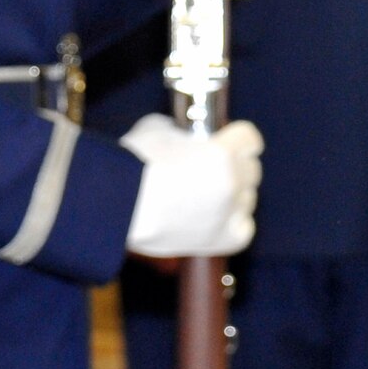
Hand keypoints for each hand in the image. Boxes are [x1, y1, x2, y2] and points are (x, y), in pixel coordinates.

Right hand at [121, 114, 263, 256]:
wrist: (115, 206)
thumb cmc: (131, 163)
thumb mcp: (158, 127)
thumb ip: (184, 131)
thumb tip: (188, 136)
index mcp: (222, 152)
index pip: (251, 139)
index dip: (239, 138)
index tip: (231, 139)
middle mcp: (232, 183)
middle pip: (252, 170)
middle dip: (236, 165)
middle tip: (215, 167)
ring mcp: (229, 213)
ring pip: (247, 199)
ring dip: (233, 194)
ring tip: (207, 195)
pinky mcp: (222, 240)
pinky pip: (243, 228)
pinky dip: (233, 222)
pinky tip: (215, 217)